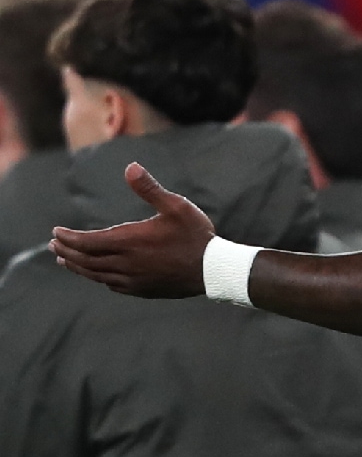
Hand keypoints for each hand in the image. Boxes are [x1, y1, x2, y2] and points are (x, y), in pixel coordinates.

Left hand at [50, 163, 214, 297]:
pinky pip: (112, 284)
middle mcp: (125, 263)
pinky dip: (98, 277)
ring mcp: (133, 279)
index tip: (56, 232)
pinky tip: (97, 274)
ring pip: (95, 274)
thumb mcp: (176, 206)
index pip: (86, 241)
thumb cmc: (195, 235)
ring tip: (65, 260)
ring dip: (77, 266)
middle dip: (66, 251)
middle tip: (55, 244)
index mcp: (129, 241)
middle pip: (85, 259)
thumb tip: (131, 167)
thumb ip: (149, 188)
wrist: (213, 270)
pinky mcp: (142, 289)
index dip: (68, 237)